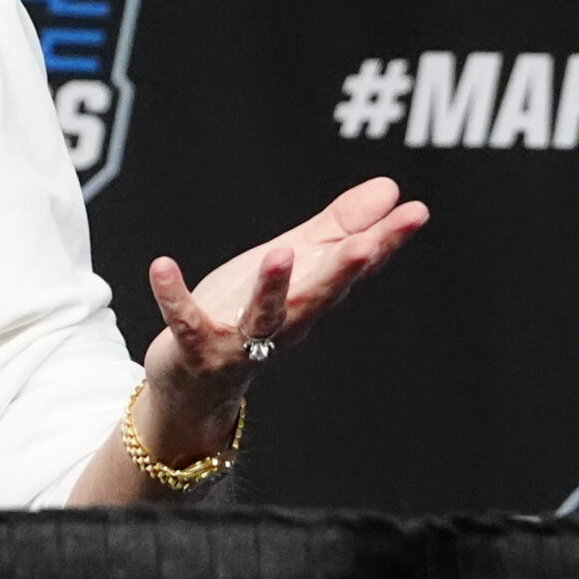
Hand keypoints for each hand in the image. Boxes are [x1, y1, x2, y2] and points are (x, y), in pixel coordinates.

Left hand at [135, 177, 427, 460]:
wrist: (195, 388)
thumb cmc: (246, 316)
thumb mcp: (293, 266)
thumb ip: (337, 228)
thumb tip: (390, 190)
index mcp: (310, 298)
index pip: (353, 268)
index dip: (386, 242)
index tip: (416, 212)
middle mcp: (285, 323)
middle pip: (319, 296)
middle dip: (343, 272)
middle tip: (367, 244)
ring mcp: (241, 342)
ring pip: (264, 317)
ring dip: (273, 287)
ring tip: (281, 252)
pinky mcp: (196, 349)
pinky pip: (185, 322)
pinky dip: (173, 297)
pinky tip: (162, 266)